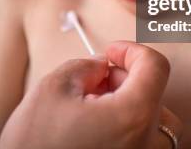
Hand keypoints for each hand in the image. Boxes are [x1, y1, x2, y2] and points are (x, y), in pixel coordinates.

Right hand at [0, 41, 182, 148]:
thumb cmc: (35, 145)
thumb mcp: (54, 87)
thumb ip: (85, 66)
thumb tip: (100, 66)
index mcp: (132, 115)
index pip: (155, 67)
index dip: (132, 51)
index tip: (111, 52)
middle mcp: (145, 143)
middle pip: (156, 96)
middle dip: (126, 79)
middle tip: (94, 80)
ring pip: (153, 124)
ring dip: (129, 105)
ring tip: (93, 107)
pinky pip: (141, 144)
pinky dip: (126, 128)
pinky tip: (95, 128)